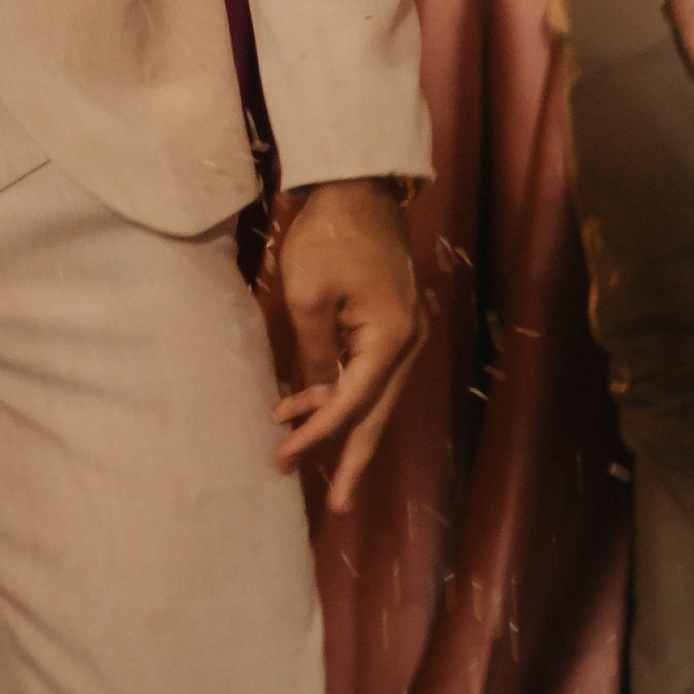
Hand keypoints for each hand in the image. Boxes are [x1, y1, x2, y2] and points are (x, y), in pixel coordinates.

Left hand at [272, 180, 422, 508]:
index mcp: (392, 340)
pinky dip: (339, 389)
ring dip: (336, 421)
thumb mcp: (306, 297)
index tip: (284, 457)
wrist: (357, 187)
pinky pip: (367, 371)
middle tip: (337, 506)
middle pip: (376, 413)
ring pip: (372, 394)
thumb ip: (313, 354)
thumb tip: (317, 396)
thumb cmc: (327, 237)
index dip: (318, 434)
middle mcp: (409, 343)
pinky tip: (303, 401)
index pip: (352, 403)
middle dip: (351, 457)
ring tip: (298, 451)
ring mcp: (405, 332)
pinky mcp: (391, 322)